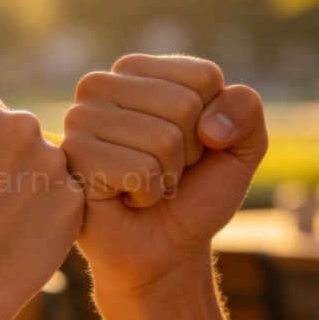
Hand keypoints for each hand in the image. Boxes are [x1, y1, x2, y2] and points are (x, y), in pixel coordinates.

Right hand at [62, 54, 266, 292]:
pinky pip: (140, 169)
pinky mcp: (72, 156)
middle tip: (166, 171)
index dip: (213, 122)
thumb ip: (245, 109)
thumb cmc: (195, 193)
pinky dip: (148, 194)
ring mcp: (81, 119)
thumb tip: (211, 126)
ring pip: (164, 139)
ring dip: (167, 176)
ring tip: (145, 184)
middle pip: (185, 106)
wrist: (164, 249)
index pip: (204, 76)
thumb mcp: (241, 146)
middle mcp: (102, 85)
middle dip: (189, 152)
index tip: (191, 146)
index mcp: (138, 69)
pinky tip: (127, 198)